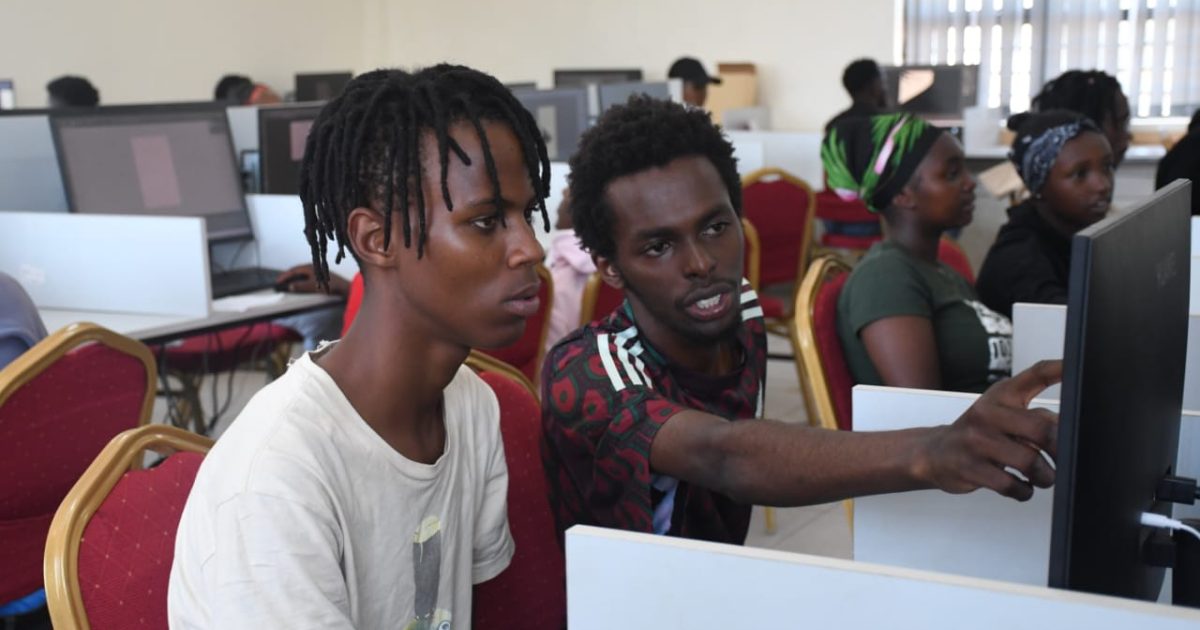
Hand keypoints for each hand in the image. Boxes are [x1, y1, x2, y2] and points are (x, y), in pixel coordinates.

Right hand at [276, 264, 350, 295]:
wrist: (344, 287)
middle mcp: (312, 266)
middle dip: (287, 276)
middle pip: (296, 270)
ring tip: (287, 283)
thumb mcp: (313, 286)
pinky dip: (299, 279)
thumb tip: (290, 287)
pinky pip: (305, 275)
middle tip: (280, 282)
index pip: (293, 270)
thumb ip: (301, 286)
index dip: (284, 276)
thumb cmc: (330, 285)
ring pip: (301, 272)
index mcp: (309, 267)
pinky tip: (299, 283)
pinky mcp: (319, 274)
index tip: (278, 282)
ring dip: (293, 277)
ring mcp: (316, 270)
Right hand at [914, 360, 1062, 500]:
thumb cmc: (978, 433)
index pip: (1035, 375)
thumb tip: (1070, 429)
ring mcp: (976, 441)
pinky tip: (1021, 486)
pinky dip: (1024, 491)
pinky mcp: (970, 468)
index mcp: (1002, 395)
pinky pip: (1011, 485)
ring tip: (1043, 477)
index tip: (1076, 367)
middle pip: (1042, 430)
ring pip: (1030, 461)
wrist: (936, 453)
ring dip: (1045, 476)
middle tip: (1062, 459)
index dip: (1058, 370)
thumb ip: (1036, 417)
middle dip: (1059, 451)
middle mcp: (988, 413)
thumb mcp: (1002, 414)